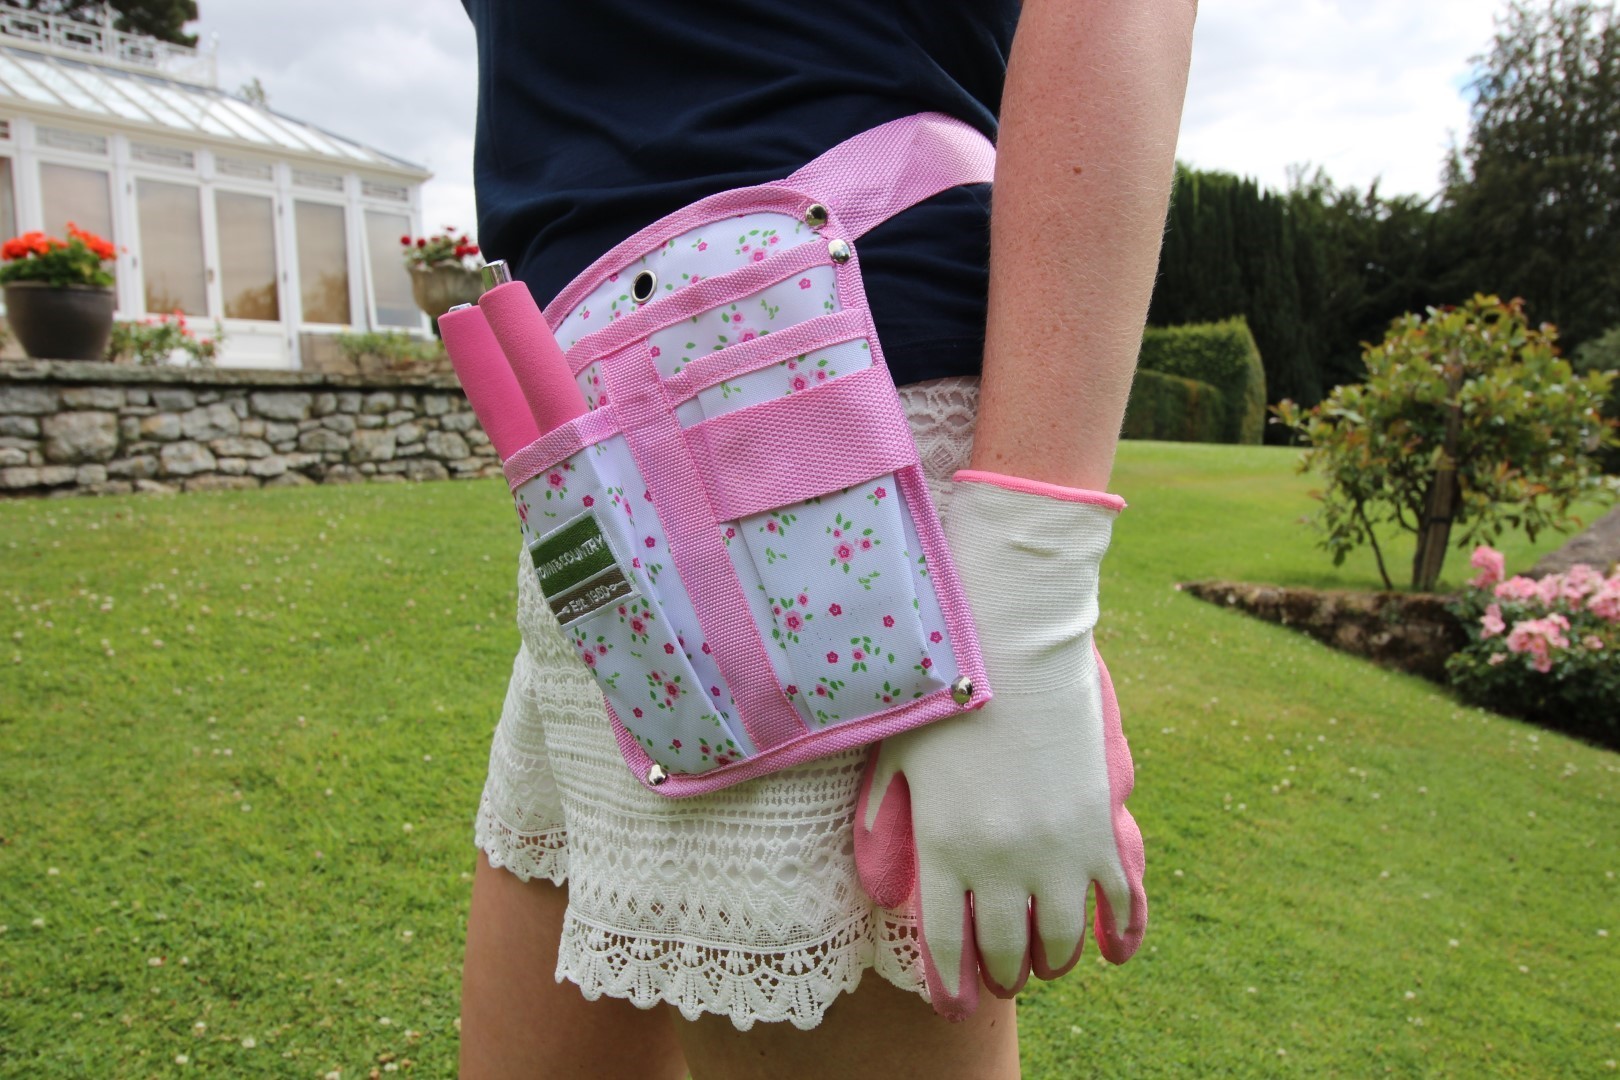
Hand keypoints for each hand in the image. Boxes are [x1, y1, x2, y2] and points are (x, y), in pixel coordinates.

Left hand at [854, 471, 1145, 1018]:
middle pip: (1006, 949)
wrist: (1015, 636)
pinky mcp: (1099, 825)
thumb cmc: (944, 688)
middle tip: (1001, 979)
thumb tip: (876, 883)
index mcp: (942, 846)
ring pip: (1061, 939)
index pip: (947, 943)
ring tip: (1043, 962)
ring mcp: (1055, 846)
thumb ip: (884, 822)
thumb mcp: (897, 756)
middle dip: (1002, 975)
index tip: (957, 1001)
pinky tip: (1110, 952)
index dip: (953, 982)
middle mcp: (999, 859)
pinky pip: (1120, 899)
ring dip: (1052, 961)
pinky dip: (1118, 933)